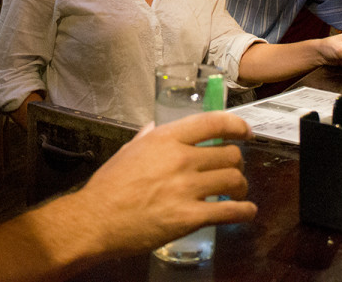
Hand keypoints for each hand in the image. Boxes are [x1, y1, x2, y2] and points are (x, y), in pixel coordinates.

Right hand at [70, 112, 256, 255]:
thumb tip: (156, 126)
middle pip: (230, 154)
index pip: (213, 122)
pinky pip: (230, 211)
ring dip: (240, 187)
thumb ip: (146, 136)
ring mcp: (187, 188)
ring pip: (234, 180)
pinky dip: (244, 212)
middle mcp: (180, 159)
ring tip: (236, 193)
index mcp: (165, 138)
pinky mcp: (190, 216)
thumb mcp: (128, 150)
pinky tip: (245, 211)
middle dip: (236, 162)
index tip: (245, 132)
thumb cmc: (109, 185)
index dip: (237, 125)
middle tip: (232, 170)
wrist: (96, 219)